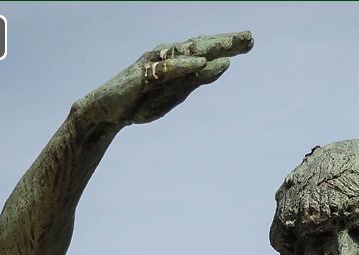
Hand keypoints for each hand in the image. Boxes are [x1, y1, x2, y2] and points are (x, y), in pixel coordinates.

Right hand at [73, 31, 252, 126]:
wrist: (108, 112)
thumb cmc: (142, 102)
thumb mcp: (177, 93)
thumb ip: (199, 78)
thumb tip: (225, 65)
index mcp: (178, 62)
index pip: (206, 50)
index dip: (228, 46)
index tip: (250, 42)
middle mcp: (168, 56)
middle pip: (201, 47)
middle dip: (224, 42)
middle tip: (249, 37)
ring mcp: (155, 64)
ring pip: (186, 53)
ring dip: (209, 48)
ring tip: (231, 45)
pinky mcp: (144, 74)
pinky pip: (167, 68)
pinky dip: (184, 64)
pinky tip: (202, 61)